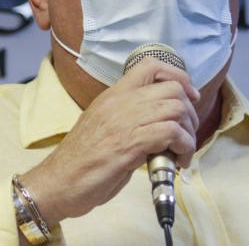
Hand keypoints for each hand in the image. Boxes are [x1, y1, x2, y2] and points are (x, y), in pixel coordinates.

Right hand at [19, 57, 199, 225]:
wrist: (58, 182)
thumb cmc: (81, 161)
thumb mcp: (105, 126)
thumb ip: (130, 118)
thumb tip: (160, 124)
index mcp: (113, 95)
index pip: (151, 65)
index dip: (178, 77)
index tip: (188, 97)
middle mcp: (120, 102)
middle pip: (173, 88)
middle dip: (190, 111)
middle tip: (187, 134)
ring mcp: (124, 121)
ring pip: (176, 109)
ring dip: (189, 133)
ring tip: (183, 152)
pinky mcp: (129, 143)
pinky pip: (170, 133)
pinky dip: (184, 147)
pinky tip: (178, 161)